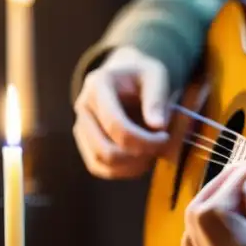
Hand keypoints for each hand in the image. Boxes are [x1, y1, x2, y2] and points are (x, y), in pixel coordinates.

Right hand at [73, 46, 169, 178]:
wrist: (126, 75)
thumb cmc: (143, 75)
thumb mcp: (156, 75)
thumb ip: (157, 98)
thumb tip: (158, 126)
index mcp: (98, 85)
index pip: (115, 124)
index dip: (143, 139)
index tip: (165, 137)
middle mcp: (82, 107)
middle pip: (105, 149)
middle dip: (138, 155)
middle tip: (161, 147)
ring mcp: (80, 126)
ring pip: (100, 162)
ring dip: (131, 166)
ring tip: (153, 152)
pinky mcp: (84, 142)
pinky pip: (99, 167)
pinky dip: (122, 170)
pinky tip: (142, 160)